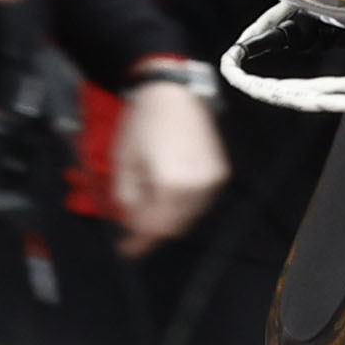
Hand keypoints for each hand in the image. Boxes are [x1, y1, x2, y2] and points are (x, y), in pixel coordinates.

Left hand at [108, 79, 230, 249]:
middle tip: (133, 230)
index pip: (156, 227)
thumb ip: (128, 200)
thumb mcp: (124, 163)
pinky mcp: (220, 174)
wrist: (173, 93)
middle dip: (153, 229)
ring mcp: (213, 181)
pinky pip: (200, 202)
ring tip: (150, 204)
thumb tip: (133, 225)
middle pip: (174, 226)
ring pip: (189, 217)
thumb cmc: (142, 124)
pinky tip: (169, 193)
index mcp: (171, 185)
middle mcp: (198, 187)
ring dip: (169, 218)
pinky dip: (184, 205)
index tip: (126, 251)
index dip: (140, 243)